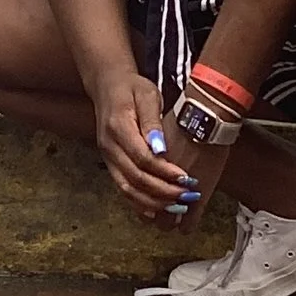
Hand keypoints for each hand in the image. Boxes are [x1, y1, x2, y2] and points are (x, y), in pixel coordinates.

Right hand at [92, 71, 208, 228]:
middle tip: (188, 195)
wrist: (107, 85)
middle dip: (164, 191)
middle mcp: (109, 146)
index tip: (187, 178)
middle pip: (136, 178)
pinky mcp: (110, 163)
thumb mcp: (148, 95)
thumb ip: (153, 122)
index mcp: (118, 126)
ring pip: (128, 189)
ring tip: (178, 207)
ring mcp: (107, 157)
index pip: (142, 158)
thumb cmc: (132, 88)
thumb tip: (160, 149)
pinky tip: (158, 210)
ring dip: (154, 202)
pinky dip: (140, 203)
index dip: (165, 172)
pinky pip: (123, 189)